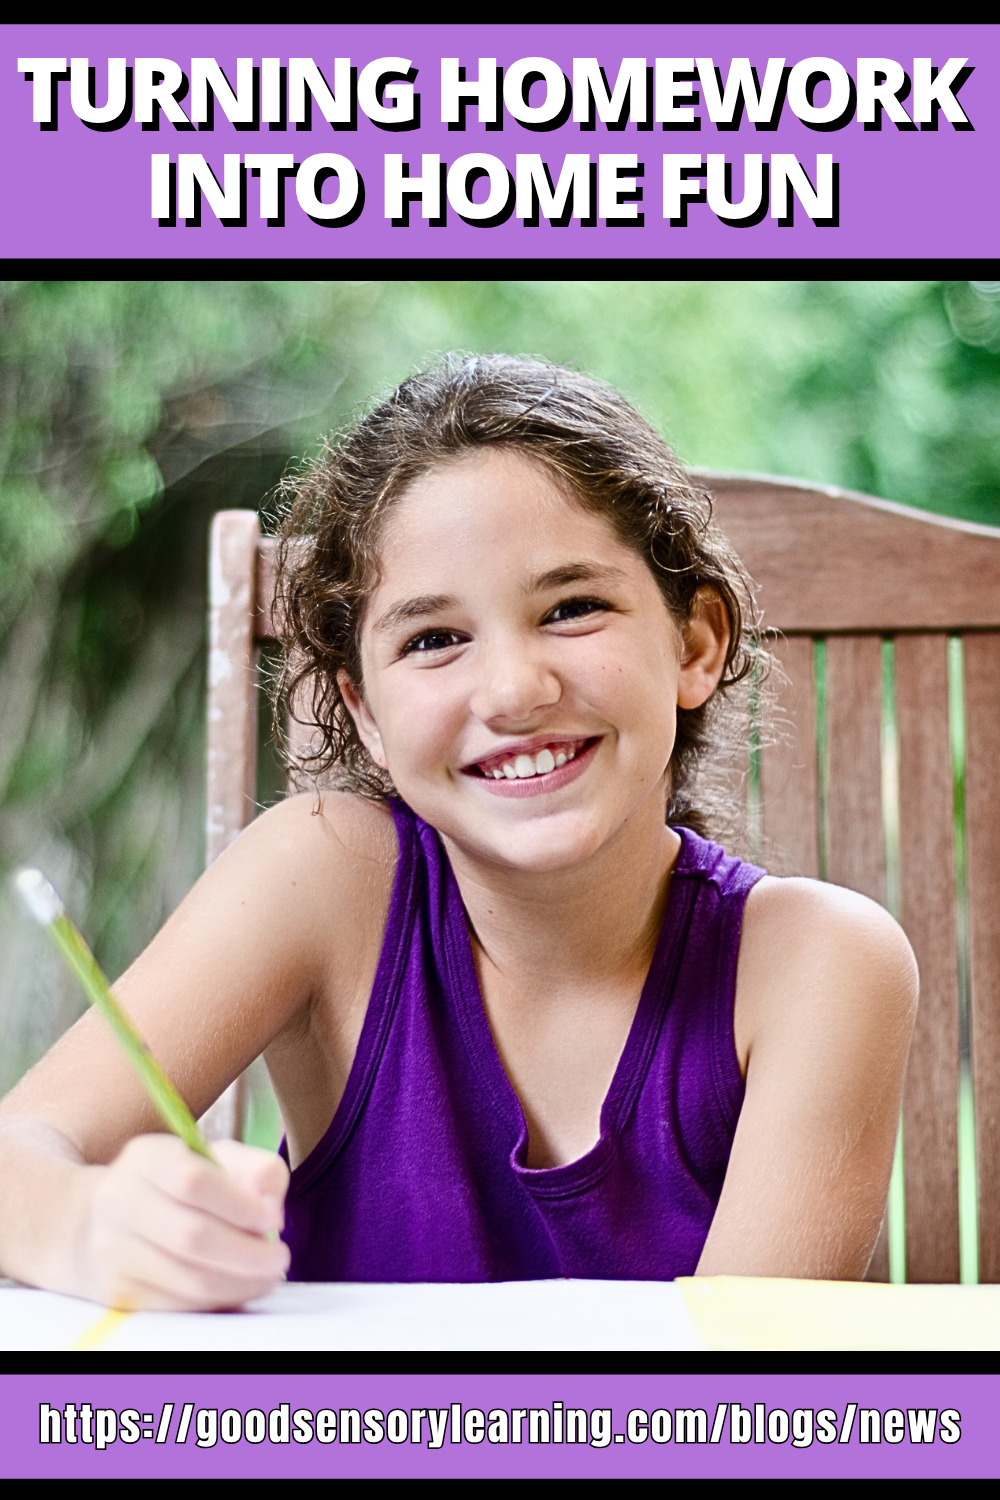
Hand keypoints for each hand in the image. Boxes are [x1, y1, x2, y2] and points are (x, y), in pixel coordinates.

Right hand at [79, 1134, 290, 1310]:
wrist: (93, 1222)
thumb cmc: (173, 1186)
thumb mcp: (213, 1159)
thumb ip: (254, 1168)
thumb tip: (269, 1203)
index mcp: (147, 1157)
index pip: (194, 1181)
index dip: (240, 1205)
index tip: (274, 1219)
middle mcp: (120, 1200)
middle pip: (192, 1236)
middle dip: (248, 1254)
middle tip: (280, 1258)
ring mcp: (113, 1250)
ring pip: (188, 1279)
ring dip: (240, 1283)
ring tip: (267, 1276)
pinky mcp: (116, 1291)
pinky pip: (178, 1304)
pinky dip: (218, 1301)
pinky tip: (238, 1288)